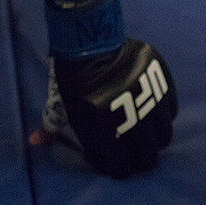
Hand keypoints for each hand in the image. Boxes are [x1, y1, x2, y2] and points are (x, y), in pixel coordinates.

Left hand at [33, 39, 177, 177]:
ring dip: (153, 137)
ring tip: (142, 127)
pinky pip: (171, 110)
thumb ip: (51, 126)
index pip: (120, 168)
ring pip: (163, 137)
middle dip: (138, 156)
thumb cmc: (72, 72)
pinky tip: (150, 107)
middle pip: (147, 157)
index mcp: (105, 131)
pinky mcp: (163, 84)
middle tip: (130, 146)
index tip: (110, 156)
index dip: (115, 165)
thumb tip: (34, 141)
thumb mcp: (59, 100)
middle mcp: (133, 122)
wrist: (89, 37)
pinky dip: (162, 112)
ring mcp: (152, 102)